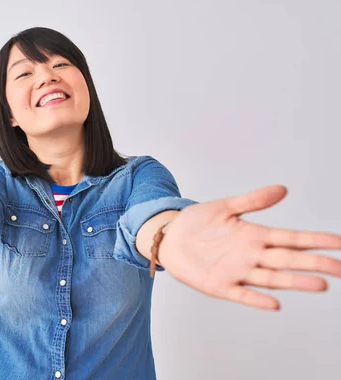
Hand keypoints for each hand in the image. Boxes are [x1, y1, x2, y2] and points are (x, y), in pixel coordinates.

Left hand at [158, 185, 340, 309]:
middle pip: (289, 260)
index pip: (292, 238)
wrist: (169, 237)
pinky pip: (241, 294)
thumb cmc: (198, 222)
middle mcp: (251, 255)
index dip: (316, 241)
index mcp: (255, 235)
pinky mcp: (219, 285)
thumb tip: (283, 189)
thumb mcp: (225, 206)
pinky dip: (257, 299)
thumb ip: (253, 200)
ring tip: (320, 284)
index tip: (340, 243)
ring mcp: (237, 271)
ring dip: (294, 282)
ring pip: (272, 278)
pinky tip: (274, 303)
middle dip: (316, 263)